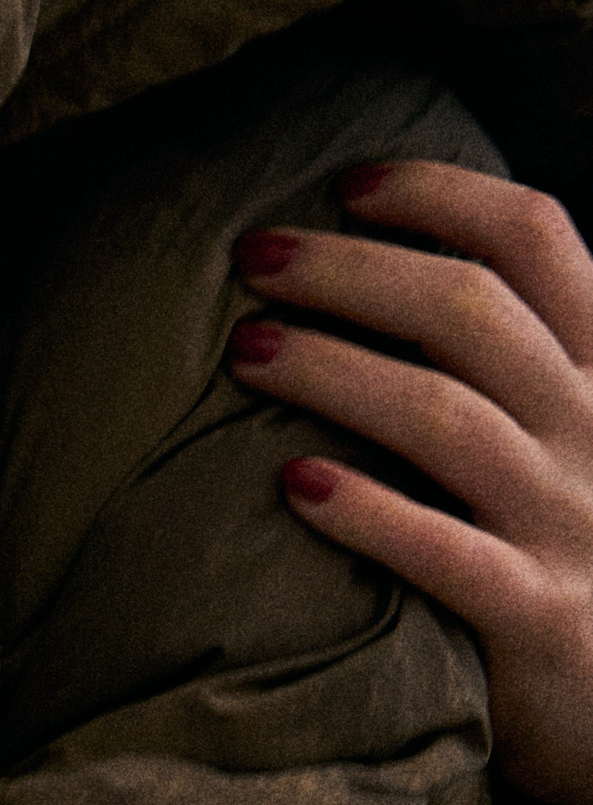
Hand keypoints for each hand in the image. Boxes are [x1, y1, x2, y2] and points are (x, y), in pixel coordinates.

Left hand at [229, 164, 592, 804]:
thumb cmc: (581, 563)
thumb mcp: (577, 446)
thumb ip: (515, 371)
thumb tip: (396, 280)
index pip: (540, 242)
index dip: (444, 195)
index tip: (348, 183)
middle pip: (472, 313)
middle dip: (353, 269)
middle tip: (253, 256)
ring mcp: (570, 528)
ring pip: (448, 418)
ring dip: (336, 371)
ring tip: (245, 351)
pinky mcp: (536, 621)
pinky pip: (446, 555)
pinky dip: (369, 513)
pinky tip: (293, 485)